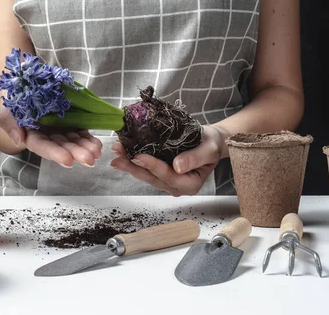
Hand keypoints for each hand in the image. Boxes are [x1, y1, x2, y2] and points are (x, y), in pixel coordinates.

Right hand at [0, 106, 102, 167]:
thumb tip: (18, 138)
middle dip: (75, 153)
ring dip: (85, 148)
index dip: (54, 153)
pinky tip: (97, 144)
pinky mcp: (71, 123)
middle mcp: (47, 136)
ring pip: (74, 141)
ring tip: (96, 152)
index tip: (67, 160)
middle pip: (62, 146)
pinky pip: (81, 132)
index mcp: (31, 136)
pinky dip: (89, 139)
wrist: (26, 87)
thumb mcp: (6, 109)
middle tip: (89, 159)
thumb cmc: (14, 100)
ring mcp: (61, 130)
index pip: (42, 146)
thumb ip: (8, 122)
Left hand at [110, 124, 228, 195]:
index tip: (138, 156)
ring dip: (130, 164)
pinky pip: (146, 170)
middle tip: (117, 157)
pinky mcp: (162, 174)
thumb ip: (195, 158)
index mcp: (190, 184)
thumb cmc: (212, 144)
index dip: (152, 166)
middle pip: (152, 178)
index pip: (168, 176)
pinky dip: (134, 161)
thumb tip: (177, 166)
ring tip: (116, 153)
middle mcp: (177, 187)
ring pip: (146, 175)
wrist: (211, 141)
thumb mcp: (209, 149)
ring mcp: (168, 182)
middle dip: (133, 167)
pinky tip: (123, 154)